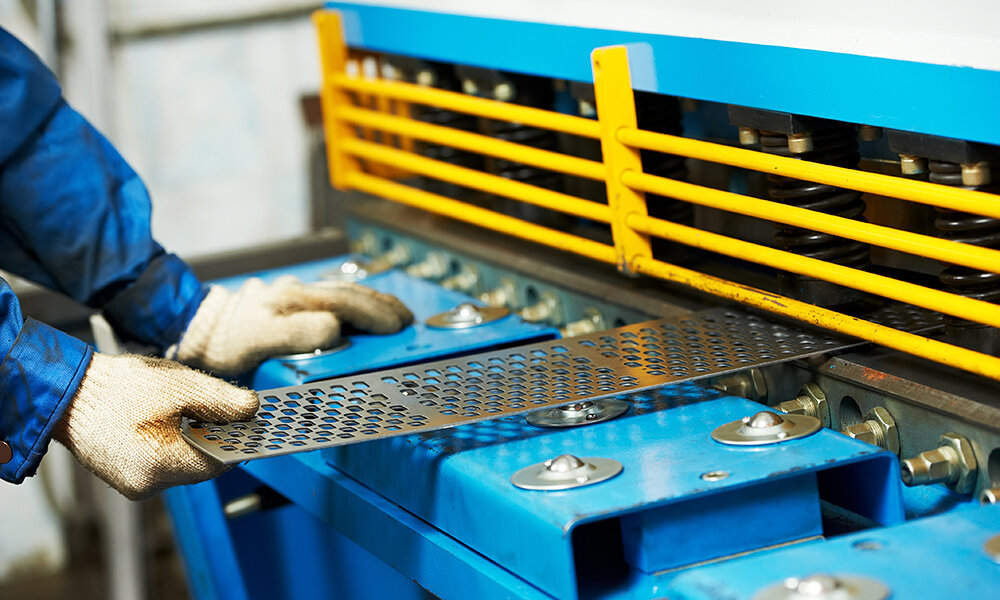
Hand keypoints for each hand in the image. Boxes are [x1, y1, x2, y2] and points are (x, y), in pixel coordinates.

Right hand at [54, 353, 258, 499]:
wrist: (68, 392)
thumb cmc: (120, 387)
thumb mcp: (182, 386)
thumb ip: (223, 401)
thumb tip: (253, 410)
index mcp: (163, 465)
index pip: (220, 462)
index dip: (237, 440)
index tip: (249, 421)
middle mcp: (147, 485)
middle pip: (202, 466)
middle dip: (213, 438)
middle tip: (219, 408)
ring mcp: (133, 484)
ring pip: (182, 465)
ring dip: (192, 440)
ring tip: (186, 410)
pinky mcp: (124, 477)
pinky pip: (161, 464)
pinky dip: (170, 444)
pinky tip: (165, 421)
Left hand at [172, 276, 413, 374]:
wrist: (193, 330)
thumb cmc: (223, 343)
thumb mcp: (257, 341)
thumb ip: (297, 333)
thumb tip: (336, 330)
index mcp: (293, 303)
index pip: (347, 308)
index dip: (374, 319)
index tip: (397, 330)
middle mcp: (297, 294)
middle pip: (350, 296)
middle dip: (383, 308)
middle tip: (407, 322)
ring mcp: (294, 295)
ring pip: (343, 293)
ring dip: (373, 303)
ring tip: (396, 315)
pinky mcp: (289, 299)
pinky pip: (332, 296)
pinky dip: (356, 302)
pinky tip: (364, 310)